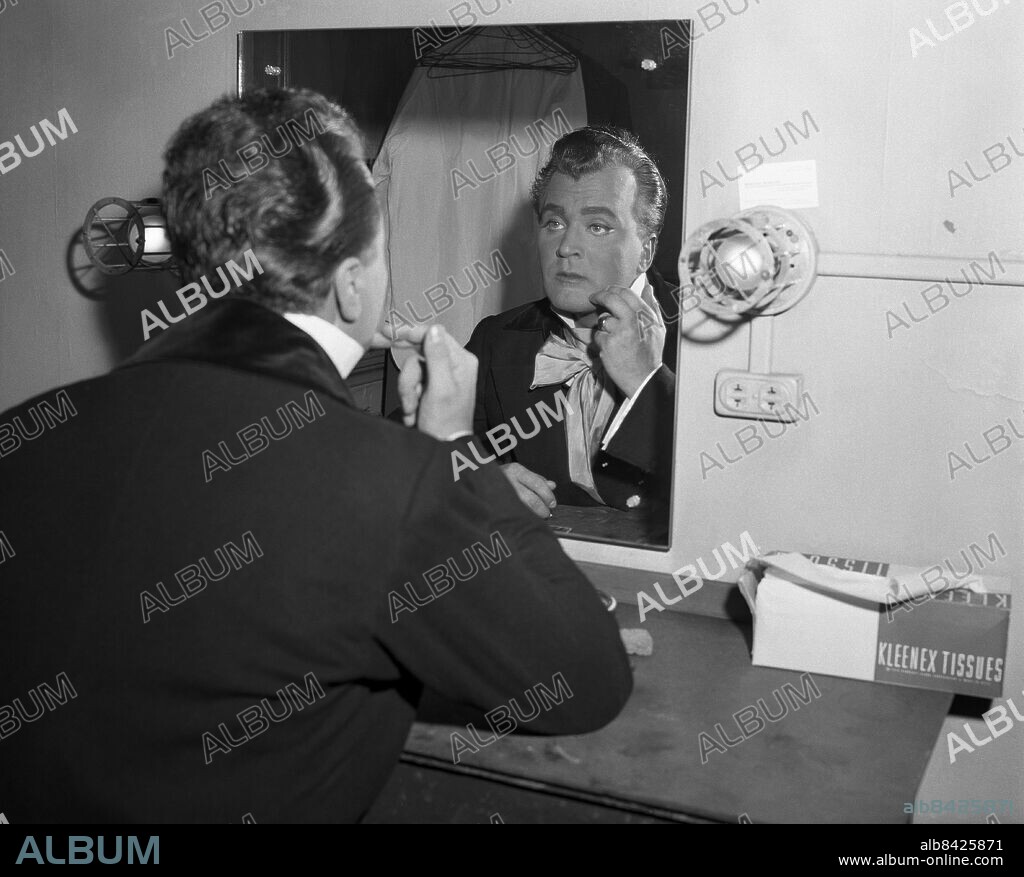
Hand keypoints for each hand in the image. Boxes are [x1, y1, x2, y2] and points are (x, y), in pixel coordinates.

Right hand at [396, 324, 476, 439]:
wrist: (443, 447)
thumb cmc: (445, 422)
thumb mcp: (440, 388)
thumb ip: (437, 357)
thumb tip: (434, 328)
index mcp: (462, 361)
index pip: (436, 335)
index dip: (413, 334)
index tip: (391, 333)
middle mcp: (454, 364)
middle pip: (419, 355)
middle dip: (410, 378)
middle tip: (411, 398)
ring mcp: (442, 375)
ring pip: (412, 370)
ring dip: (408, 392)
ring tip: (414, 410)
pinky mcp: (432, 386)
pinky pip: (412, 382)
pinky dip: (409, 398)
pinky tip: (415, 412)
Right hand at [500, 462, 556, 517]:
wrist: (478, 480)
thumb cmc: (503, 477)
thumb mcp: (519, 473)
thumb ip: (536, 479)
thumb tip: (552, 486)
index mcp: (516, 470)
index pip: (537, 484)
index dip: (547, 496)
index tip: (552, 504)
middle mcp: (508, 481)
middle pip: (531, 499)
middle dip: (542, 508)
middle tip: (547, 513)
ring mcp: (501, 494)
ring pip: (523, 508)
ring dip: (534, 514)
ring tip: (539, 516)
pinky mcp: (495, 506)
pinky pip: (513, 514)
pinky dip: (523, 517)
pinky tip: (526, 518)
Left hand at [589, 284, 664, 396]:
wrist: (644, 378)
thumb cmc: (650, 354)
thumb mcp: (658, 328)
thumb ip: (652, 306)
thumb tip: (648, 287)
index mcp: (645, 315)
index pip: (626, 293)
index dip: (612, 289)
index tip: (606, 292)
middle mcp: (632, 320)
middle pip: (611, 299)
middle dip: (600, 296)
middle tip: (594, 298)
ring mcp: (619, 331)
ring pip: (603, 319)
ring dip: (604, 327)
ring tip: (614, 339)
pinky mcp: (608, 343)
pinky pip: (598, 336)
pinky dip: (601, 342)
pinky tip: (612, 351)